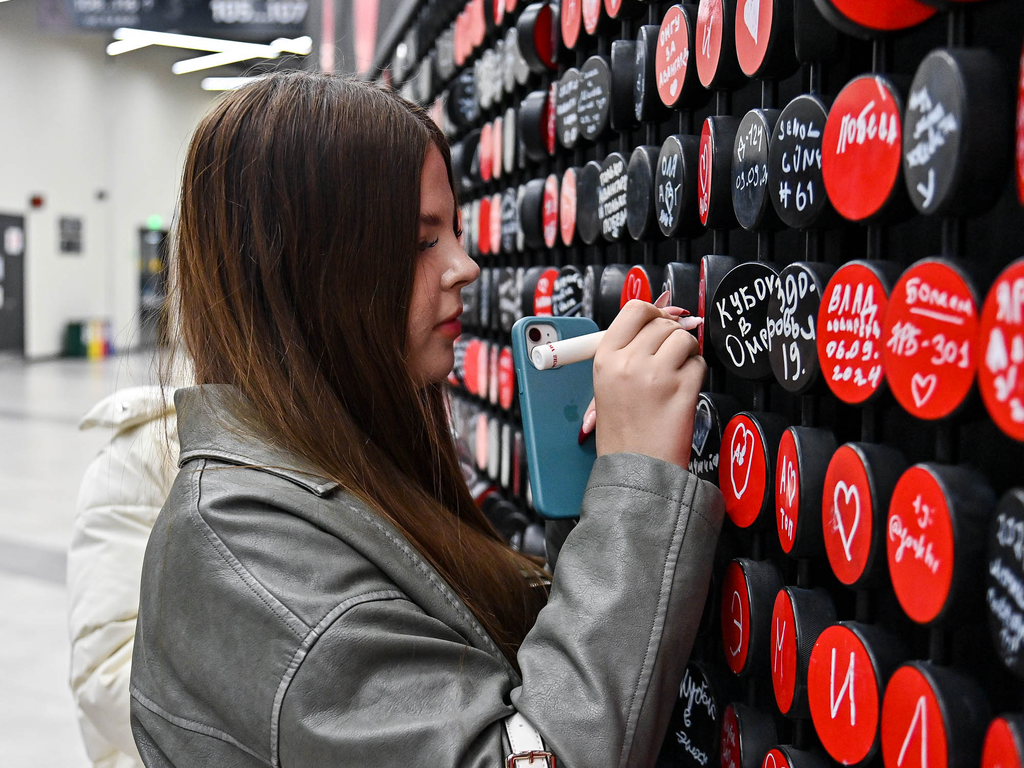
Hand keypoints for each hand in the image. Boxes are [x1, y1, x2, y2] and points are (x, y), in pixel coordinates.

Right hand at [580, 293, 705, 469]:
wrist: (634, 469)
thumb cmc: (622, 430)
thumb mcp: (608, 384)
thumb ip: (630, 349)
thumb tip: (670, 315)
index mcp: (605, 358)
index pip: (635, 309)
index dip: (654, 312)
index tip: (661, 322)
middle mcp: (628, 362)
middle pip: (662, 323)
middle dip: (671, 335)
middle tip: (669, 358)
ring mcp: (656, 375)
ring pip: (684, 339)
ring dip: (686, 353)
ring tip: (676, 375)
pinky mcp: (682, 390)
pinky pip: (699, 363)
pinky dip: (696, 374)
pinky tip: (683, 390)